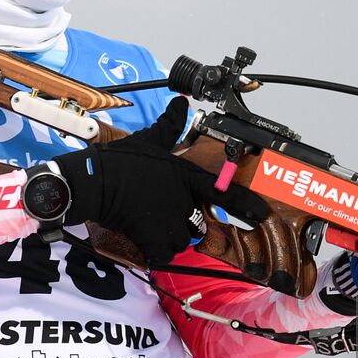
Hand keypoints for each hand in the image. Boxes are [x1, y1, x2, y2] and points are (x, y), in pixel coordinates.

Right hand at [51, 96, 267, 265]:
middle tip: (166, 216)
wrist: (95, 181)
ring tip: (152, 225)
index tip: (261, 213)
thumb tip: (181, 102)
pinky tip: (145, 241)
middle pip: (198, 224)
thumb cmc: (121, 160)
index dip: (245, 204)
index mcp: (186, 177)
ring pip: (181, 241)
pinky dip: (156, 252)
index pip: (223, 192)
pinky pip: (164, 254)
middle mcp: (184, 200)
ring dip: (170, 238)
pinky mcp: (153, 239)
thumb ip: (170, 125)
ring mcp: (170, 221)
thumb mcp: (150, 139)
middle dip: (186, 223)